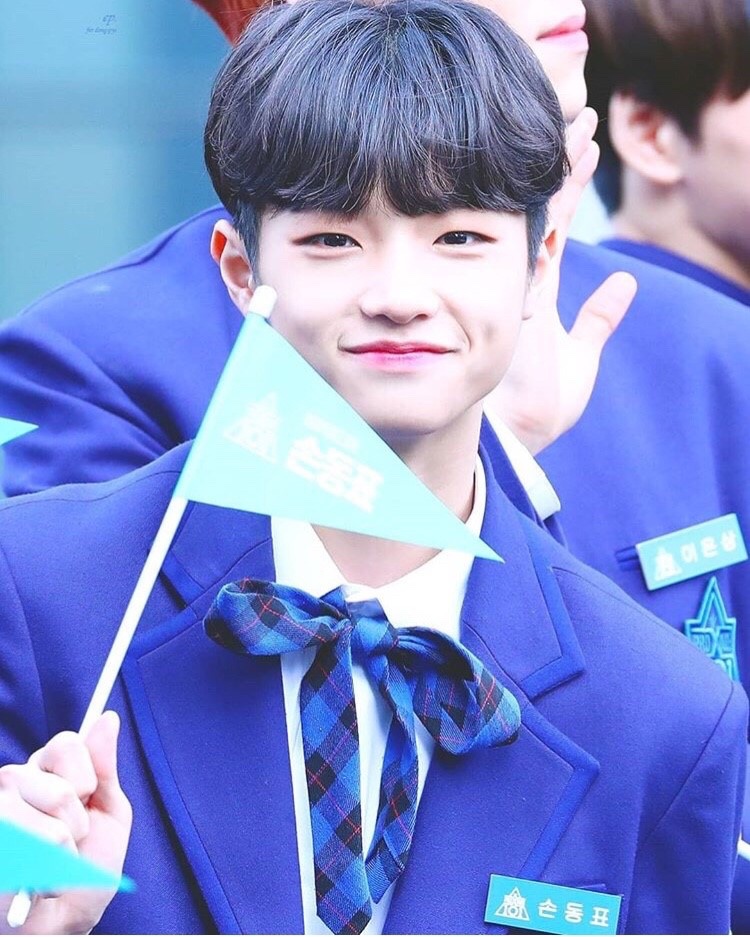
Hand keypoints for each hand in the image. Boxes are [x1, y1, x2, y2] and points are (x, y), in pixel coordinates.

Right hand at [0, 713, 131, 934]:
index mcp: (45, 773)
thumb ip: (104, 767)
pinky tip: (33, 877)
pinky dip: (46, 868)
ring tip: (51, 862)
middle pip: (62, 784)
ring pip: (50, 816)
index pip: (67, 744)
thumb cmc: (83, 871)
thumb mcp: (107, 815)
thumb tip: (108, 718)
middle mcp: (14, 786)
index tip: (85, 799)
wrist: (60, 924)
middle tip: (68, 842)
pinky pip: (34, 845)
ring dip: (63, 848)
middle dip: (77, 821)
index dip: (85, 776)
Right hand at [486, 107, 637, 454]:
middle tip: (576, 114)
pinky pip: (534, 231)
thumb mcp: (580, 358)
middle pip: (545, 208)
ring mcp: (513, 280)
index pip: (556, 225)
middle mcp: (522, 278)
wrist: (513, 437)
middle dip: (561, 163)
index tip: (584, 147)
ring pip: (537, 210)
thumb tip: (627, 284)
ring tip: (577, 119)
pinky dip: (549, 195)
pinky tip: (559, 158)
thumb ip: (599, 320)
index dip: (570, 186)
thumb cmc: (539, 408)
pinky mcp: (513, 291)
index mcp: (537, 291)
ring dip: (559, 167)